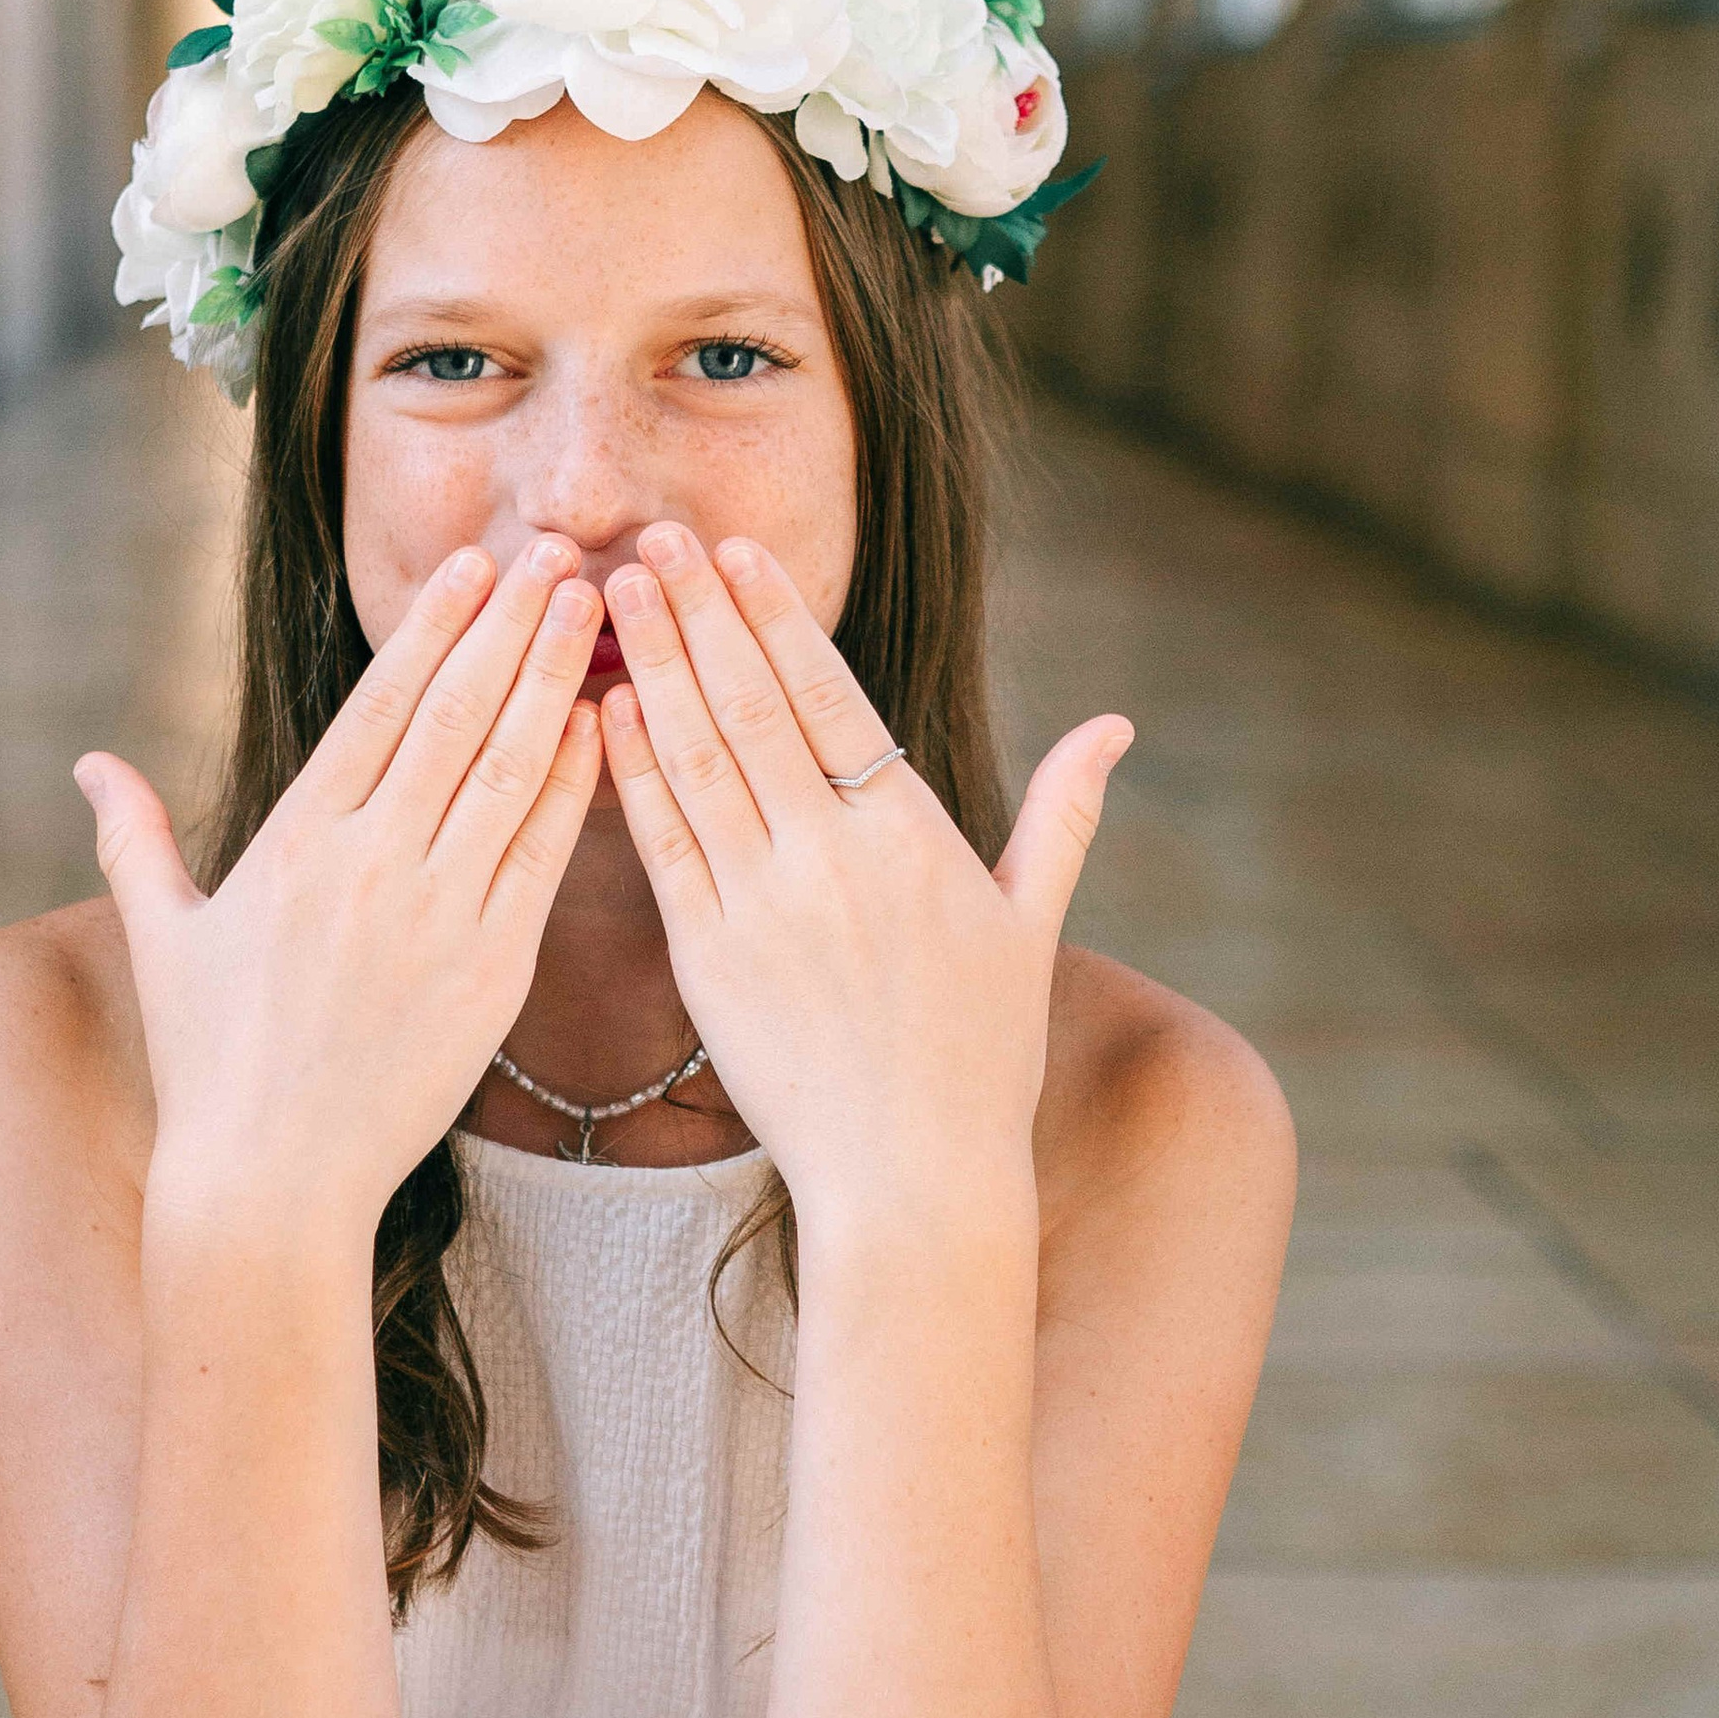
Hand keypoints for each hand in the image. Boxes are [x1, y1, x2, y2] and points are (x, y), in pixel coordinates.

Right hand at [73, 540, 603, 1239]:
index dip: (433, 629)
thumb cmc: (211, 1063)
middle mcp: (370, 866)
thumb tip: (89, 763)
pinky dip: (577, 784)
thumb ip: (135, 839)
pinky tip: (606, 725)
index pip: (379, 707)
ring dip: (554, 681)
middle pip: (455, 717)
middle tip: (562, 550)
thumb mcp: (164, 940)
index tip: (477, 566)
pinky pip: (545, 856)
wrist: (270, 1182)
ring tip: (592, 609)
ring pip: (509, 771)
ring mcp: (437, 917)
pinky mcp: (492, 973)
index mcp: (295, 843)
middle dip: (511, 626)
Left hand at [598, 525, 1130, 1218]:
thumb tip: (1118, 727)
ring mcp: (763, 908)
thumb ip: (1062, 818)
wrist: (913, 1181)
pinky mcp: (706, 962)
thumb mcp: (1029, 928)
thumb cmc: (978, 1059)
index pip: (830, 695)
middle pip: (751, 707)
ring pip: (696, 761)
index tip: (732, 549)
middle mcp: (831, 859)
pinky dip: (628, 773)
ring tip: (612, 593)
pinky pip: (660, 847)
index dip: (776, 615)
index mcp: (909, 835)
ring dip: (650, 669)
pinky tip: (601, 711)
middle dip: (696, 614)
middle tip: (649, 536)